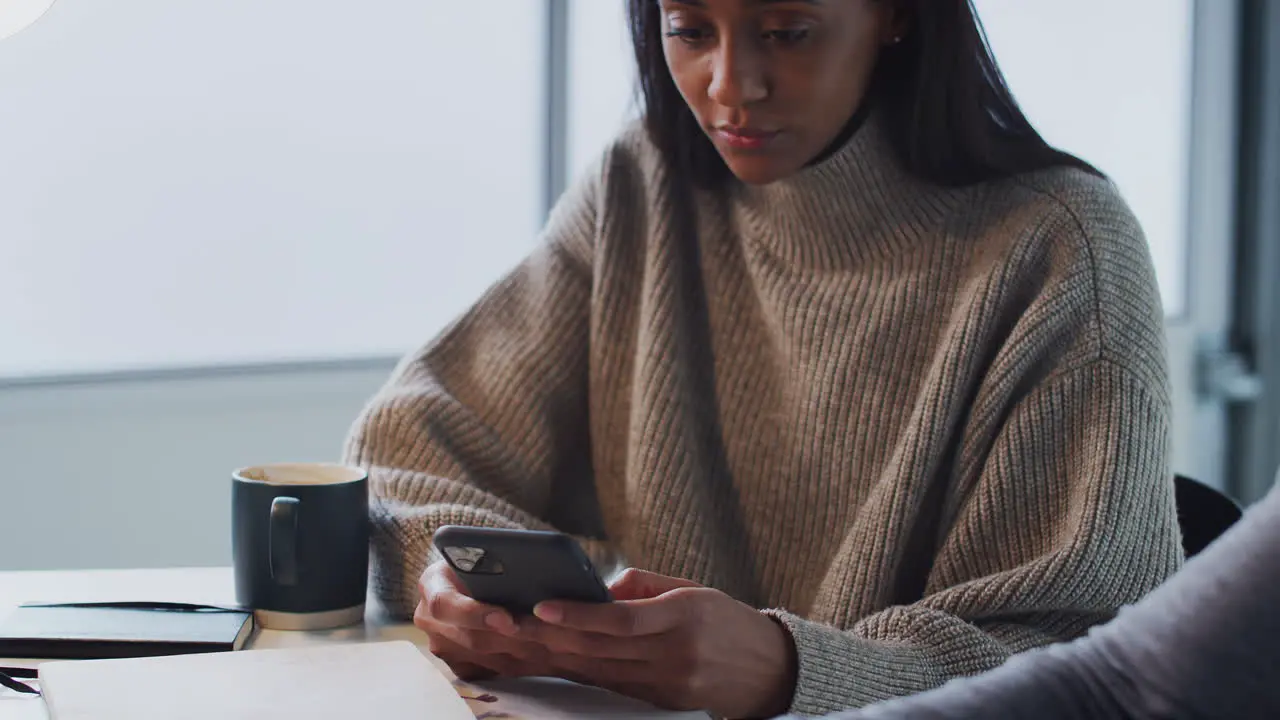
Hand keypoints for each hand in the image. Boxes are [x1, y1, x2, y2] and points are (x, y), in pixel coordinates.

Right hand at [414, 560, 551, 679]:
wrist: (469, 578)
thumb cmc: (481, 559)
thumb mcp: (482, 552)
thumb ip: (495, 562)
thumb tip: (525, 572)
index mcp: (431, 583)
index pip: (445, 604)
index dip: (476, 614)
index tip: (507, 619)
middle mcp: (429, 618)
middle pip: (471, 639)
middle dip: (511, 640)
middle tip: (545, 638)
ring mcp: (441, 645)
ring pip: (486, 659)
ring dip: (522, 656)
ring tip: (554, 649)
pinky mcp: (457, 664)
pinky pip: (491, 672)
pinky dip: (520, 665)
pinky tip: (546, 659)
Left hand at [520, 569, 797, 718]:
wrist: (772, 672)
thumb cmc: (727, 621)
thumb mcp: (694, 590)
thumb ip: (645, 586)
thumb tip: (598, 589)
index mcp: (685, 617)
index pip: (622, 620)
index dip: (579, 615)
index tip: (542, 605)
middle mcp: (675, 656)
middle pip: (601, 650)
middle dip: (552, 637)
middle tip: (511, 622)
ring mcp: (668, 686)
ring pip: (599, 672)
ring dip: (557, 658)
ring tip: (520, 641)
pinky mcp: (662, 705)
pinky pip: (611, 687)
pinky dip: (580, 674)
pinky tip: (552, 661)